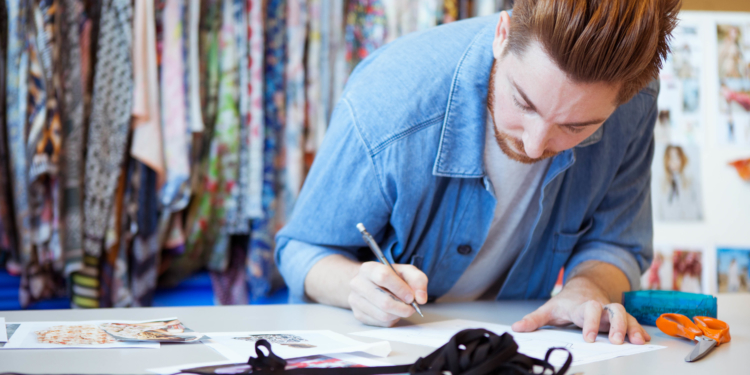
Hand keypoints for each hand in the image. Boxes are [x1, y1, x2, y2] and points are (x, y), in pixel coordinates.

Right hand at [348, 262, 427, 326]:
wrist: (370, 284)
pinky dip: (391, 319)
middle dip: (403, 307)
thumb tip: (421, 298)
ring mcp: (355, 300)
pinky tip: (392, 311)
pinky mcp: (358, 314)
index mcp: (368, 268)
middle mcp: (357, 283)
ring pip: (383, 315)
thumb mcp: (406, 272)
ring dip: (398, 314)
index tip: (411, 296)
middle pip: (384, 301)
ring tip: (401, 307)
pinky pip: (380, 323)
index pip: (383, 277)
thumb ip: (418, 280)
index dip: (400, 288)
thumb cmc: (390, 278)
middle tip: (411, 307)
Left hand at [511, 277, 650, 344]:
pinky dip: (640, 330)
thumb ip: (534, 320)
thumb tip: (517, 328)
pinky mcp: (621, 318)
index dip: (590, 323)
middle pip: (614, 310)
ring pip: (627, 316)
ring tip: (638, 341)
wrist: (584, 287)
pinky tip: (645, 339)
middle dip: (617, 325)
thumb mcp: (549, 309)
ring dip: (633, 328)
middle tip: (617, 341)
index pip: (589, 311)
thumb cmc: (566, 301)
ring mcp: (612, 312)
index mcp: (583, 306)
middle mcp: (601, 307)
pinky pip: (634, 322)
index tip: (589, 338)